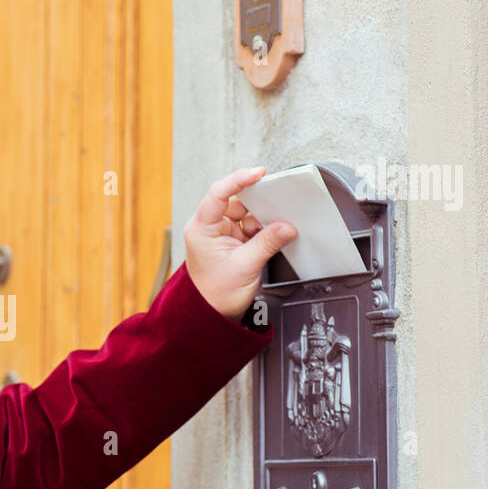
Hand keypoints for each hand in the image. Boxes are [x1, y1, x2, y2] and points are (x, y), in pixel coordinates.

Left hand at [183, 167, 298, 320]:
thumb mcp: (244, 267)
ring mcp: (222, 233)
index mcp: (202, 228)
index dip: (239, 180)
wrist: (211, 314)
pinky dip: (264, 229)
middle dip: (259, 203)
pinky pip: (252, 227)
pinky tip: (273, 234)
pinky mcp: (234, 241)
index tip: (258, 174)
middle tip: (278, 204)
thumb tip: (285, 227)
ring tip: (275, 227)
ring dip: (263, 219)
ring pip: (247, 214)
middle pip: (237, 201)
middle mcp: (210, 227)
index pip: (219, 194)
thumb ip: (266, 243)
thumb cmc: (214, 295)